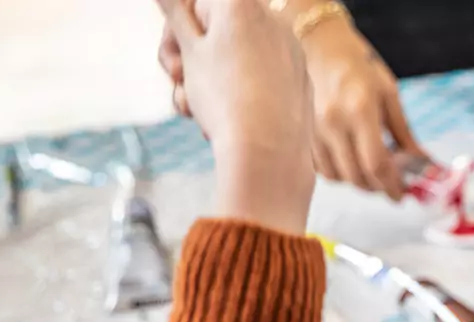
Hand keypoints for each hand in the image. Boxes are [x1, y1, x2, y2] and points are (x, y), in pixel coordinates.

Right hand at [156, 0, 315, 232]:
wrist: (268, 154)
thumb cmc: (224, 99)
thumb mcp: (190, 49)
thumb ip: (175, 10)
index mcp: (242, 3)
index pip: (197, 5)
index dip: (176, 34)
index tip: (173, 62)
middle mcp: (273, 19)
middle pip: (217, 32)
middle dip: (189, 59)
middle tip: (179, 85)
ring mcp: (290, 51)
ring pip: (234, 60)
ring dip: (206, 83)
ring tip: (198, 111)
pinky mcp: (299, 82)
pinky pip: (258, 80)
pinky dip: (237, 95)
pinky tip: (226, 120)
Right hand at [301, 18, 424, 200]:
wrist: (320, 47)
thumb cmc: (359, 68)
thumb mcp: (389, 95)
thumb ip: (404, 134)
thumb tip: (421, 164)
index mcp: (360, 111)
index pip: (376, 164)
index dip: (391, 186)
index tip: (401, 195)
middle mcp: (334, 123)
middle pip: (357, 177)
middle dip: (378, 188)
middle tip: (391, 185)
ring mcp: (315, 130)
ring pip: (339, 177)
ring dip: (359, 182)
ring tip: (372, 172)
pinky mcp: (304, 134)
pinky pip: (323, 169)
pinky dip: (340, 173)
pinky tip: (351, 162)